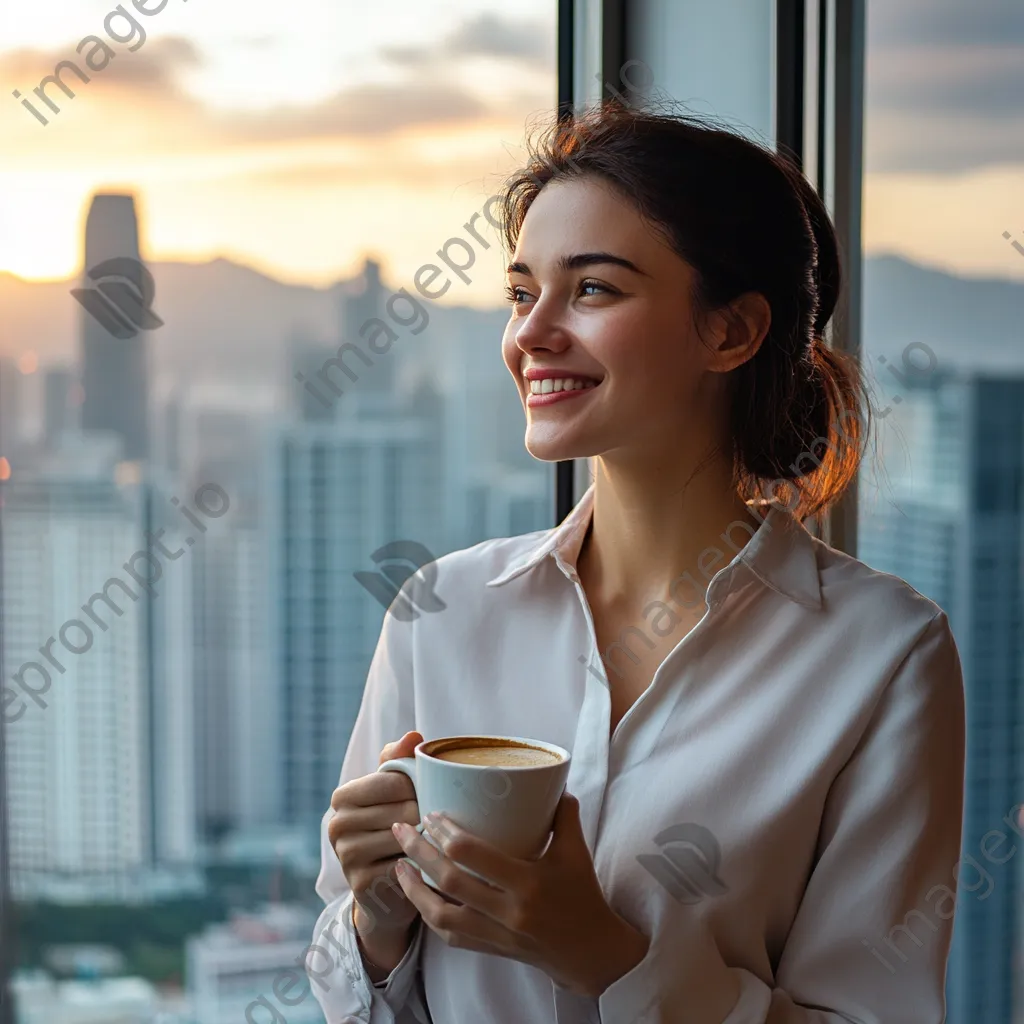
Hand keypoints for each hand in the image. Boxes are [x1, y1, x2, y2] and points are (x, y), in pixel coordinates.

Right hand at [328, 731, 423, 943]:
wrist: (386, 884)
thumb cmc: (394, 823)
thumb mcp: (393, 788)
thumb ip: (400, 758)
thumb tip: (413, 736)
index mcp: (343, 795)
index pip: (395, 781)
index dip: (421, 788)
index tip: (431, 795)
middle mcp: (337, 824)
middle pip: (403, 811)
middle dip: (426, 816)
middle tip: (438, 823)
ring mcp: (346, 856)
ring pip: (405, 839)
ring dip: (427, 841)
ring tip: (437, 840)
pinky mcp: (360, 883)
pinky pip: (404, 866)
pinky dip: (422, 864)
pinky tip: (428, 864)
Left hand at [392, 791, 649, 998]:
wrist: (590, 952)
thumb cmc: (583, 895)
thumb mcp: (577, 851)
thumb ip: (563, 814)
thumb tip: (552, 781)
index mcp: (528, 882)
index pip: (473, 855)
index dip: (446, 833)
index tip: (432, 815)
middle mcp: (507, 911)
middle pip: (449, 881)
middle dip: (419, 853)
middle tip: (402, 829)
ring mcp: (496, 934)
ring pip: (441, 915)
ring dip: (414, 890)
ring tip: (398, 866)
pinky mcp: (490, 948)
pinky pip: (450, 935)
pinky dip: (430, 915)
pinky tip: (418, 897)